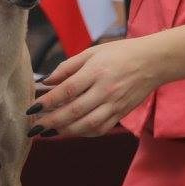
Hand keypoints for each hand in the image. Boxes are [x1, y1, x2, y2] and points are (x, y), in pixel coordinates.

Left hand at [27, 37, 160, 136]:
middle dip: (51, 122)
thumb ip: (67, 67)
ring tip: (49, 132)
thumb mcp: (92, 52)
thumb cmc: (120, 53)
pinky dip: (84, 133)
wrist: (153, 61)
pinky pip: (101, 129)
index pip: (66, 90)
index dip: (47, 101)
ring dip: (65, 132)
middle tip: (34, 128)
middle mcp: (105, 90)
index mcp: (96, 71)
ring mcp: (114, 104)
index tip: (32, 108)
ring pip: (87, 125)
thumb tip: (46, 82)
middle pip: (74, 111)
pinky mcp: (121, 113)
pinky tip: (72, 131)